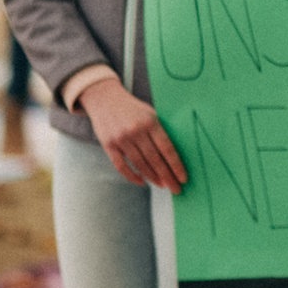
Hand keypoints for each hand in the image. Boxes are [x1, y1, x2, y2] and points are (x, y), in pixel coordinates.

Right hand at [79, 77, 188, 192]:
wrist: (104, 97)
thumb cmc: (132, 108)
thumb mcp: (150, 113)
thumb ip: (160, 130)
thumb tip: (175, 154)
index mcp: (150, 121)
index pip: (167, 148)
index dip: (176, 165)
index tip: (183, 178)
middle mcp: (136, 131)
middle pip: (155, 159)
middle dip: (168, 177)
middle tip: (176, 189)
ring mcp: (121, 139)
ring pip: (140, 164)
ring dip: (153, 177)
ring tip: (163, 185)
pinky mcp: (108, 145)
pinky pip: (122, 166)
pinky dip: (132, 176)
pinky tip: (142, 182)